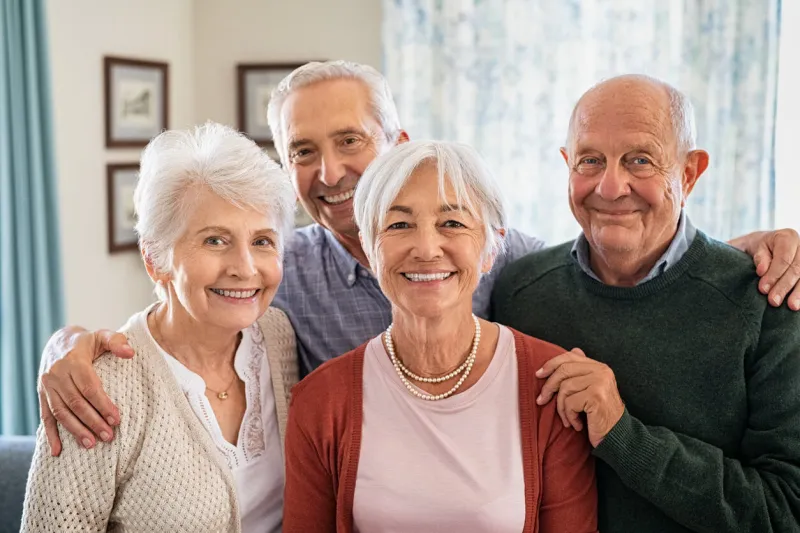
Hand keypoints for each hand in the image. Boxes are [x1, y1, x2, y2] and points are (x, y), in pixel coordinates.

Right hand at [38, 327, 133, 455]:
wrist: (58, 341)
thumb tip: (130, 353)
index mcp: (74, 361)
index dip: (102, 404)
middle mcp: (57, 374)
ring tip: (91, 444)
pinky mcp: (41, 395)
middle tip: (109, 437)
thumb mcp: (103, 335)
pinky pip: (45, 416)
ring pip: (61, 412)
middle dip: (92, 422)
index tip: (116, 419)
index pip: (89, 387)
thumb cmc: (87, 342)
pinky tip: (58, 451)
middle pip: (75, 403)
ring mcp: (47, 386)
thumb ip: (117, 342)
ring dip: (75, 430)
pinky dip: (51, 435)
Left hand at [535, 348, 624, 446]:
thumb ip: (583, 370)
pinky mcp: (596, 397)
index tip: (538, 374)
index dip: (550, 364)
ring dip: (561, 408)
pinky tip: (577, 424)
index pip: (570, 357)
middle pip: (564, 371)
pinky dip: (569, 416)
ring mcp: (600, 383)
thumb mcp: (592, 389)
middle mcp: (602, 371)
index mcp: (599, 367)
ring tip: (568, 419)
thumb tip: (574, 350)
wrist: (617, 436)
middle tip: (541, 400)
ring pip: (565, 388)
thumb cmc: (600, 415)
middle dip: (548, 387)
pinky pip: (570, 403)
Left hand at [729, 228, 799, 309]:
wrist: (761, 247)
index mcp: (786, 237)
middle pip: (796, 268)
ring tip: (791, 306)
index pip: (783, 258)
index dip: (774, 274)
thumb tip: (762, 270)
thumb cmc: (752, 247)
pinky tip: (798, 304)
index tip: (762, 288)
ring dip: (797, 292)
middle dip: (784, 286)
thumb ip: (756, 256)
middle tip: (773, 301)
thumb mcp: (747, 247)